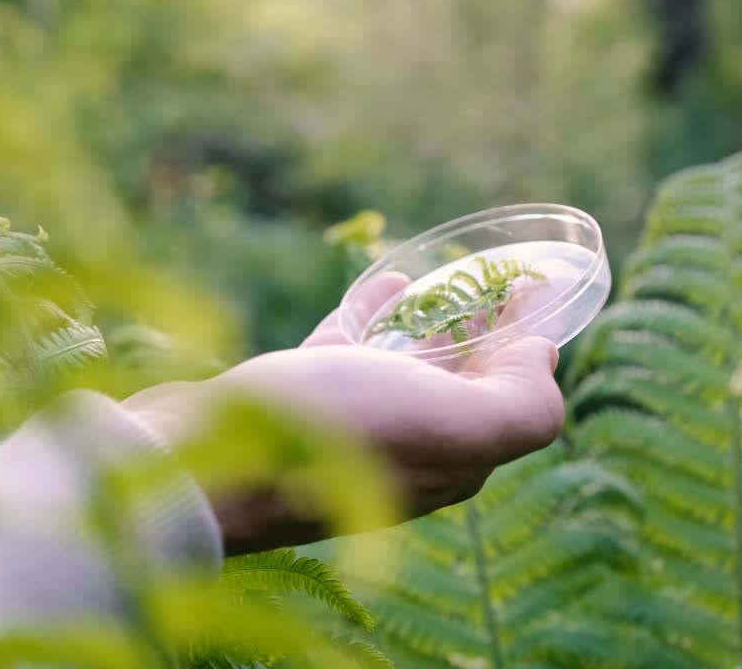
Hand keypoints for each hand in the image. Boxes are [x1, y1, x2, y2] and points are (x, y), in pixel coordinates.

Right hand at [123, 273, 564, 553]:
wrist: (196, 463)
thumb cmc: (327, 440)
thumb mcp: (449, 426)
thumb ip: (518, 407)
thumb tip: (545, 358)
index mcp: (451, 462)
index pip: (513, 404)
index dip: (530, 347)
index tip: (534, 289)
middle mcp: (405, 452)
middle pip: (462, 387)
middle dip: (486, 336)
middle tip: (495, 278)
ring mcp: (346, 429)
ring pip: (405, 370)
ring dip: (432, 328)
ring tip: (445, 281)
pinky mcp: (294, 405)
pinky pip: (348, 351)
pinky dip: (374, 316)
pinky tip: (386, 282)